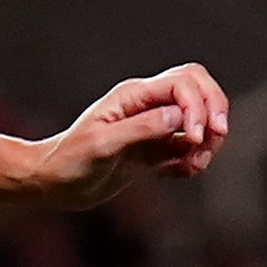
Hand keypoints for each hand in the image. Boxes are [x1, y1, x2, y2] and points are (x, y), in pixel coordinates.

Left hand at [40, 62, 228, 203]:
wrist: (53, 184)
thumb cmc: (69, 162)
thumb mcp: (101, 145)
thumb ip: (141, 129)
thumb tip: (179, 118)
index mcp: (133, 96)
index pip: (183, 83)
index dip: (197, 106)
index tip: (193, 138)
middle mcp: (147, 105)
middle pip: (199, 88)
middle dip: (214, 113)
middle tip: (212, 141)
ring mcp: (154, 126)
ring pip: (200, 118)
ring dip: (206, 142)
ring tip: (189, 167)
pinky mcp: (156, 149)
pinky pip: (189, 146)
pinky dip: (193, 159)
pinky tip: (173, 175)